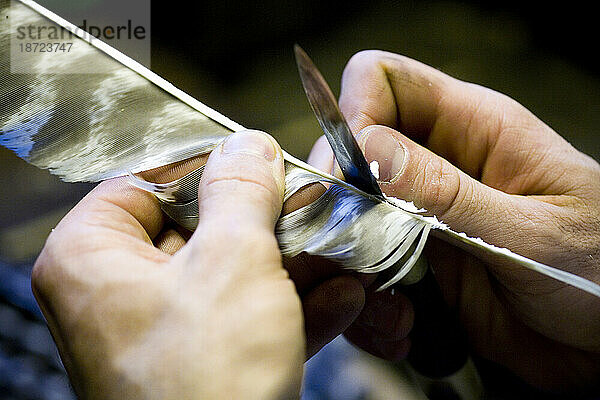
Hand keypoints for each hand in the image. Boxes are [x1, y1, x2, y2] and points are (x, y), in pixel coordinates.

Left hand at [31, 130, 364, 398]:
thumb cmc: (203, 387)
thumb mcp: (232, 263)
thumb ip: (239, 193)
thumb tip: (245, 150)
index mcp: (93, 259)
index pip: (147, 181)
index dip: (207, 167)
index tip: (256, 161)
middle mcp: (117, 295)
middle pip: (197, 229)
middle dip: (265, 223)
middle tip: (306, 206)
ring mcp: (161, 333)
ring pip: (230, 275)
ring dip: (290, 266)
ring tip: (336, 250)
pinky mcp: (200, 364)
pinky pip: (246, 319)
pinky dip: (291, 308)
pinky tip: (339, 298)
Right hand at [308, 51, 599, 392]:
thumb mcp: (534, 232)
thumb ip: (452, 195)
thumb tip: (370, 150)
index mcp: (474, 129)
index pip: (384, 81)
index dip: (355, 113)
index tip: (347, 173)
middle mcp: (438, 167)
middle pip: (350, 150)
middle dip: (337, 196)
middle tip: (344, 242)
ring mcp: (421, 218)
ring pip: (347, 215)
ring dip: (347, 259)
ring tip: (377, 298)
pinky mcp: (416, 265)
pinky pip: (363, 270)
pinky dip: (367, 303)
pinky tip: (399, 324)